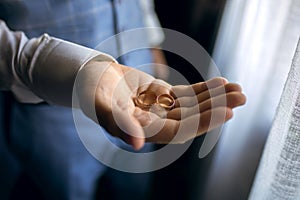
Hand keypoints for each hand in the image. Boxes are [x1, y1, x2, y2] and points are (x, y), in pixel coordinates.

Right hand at [77, 61, 245, 149]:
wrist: (92, 77)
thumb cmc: (91, 91)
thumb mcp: (100, 105)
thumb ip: (118, 123)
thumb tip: (138, 143)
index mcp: (142, 129)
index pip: (177, 131)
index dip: (201, 123)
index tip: (226, 112)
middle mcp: (155, 122)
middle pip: (191, 118)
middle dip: (216, 108)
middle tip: (242, 96)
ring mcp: (161, 108)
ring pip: (192, 106)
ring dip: (216, 98)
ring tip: (239, 89)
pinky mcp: (162, 95)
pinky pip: (186, 94)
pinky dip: (204, 89)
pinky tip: (220, 83)